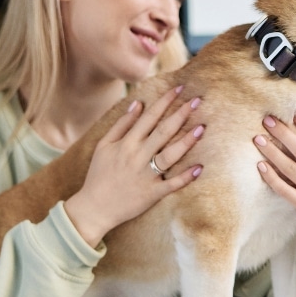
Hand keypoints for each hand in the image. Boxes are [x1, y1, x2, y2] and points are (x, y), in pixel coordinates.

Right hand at [66, 85, 204, 246]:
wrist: (93, 208)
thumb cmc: (99, 174)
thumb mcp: (104, 146)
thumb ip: (122, 125)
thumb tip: (138, 103)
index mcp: (126, 143)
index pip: (149, 117)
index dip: (165, 101)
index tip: (179, 88)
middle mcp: (137, 156)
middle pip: (163, 132)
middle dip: (181, 115)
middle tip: (198, 100)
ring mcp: (146, 175)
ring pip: (170, 155)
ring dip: (187, 141)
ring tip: (202, 128)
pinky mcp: (152, 193)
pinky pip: (172, 184)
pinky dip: (186, 177)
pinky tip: (200, 167)